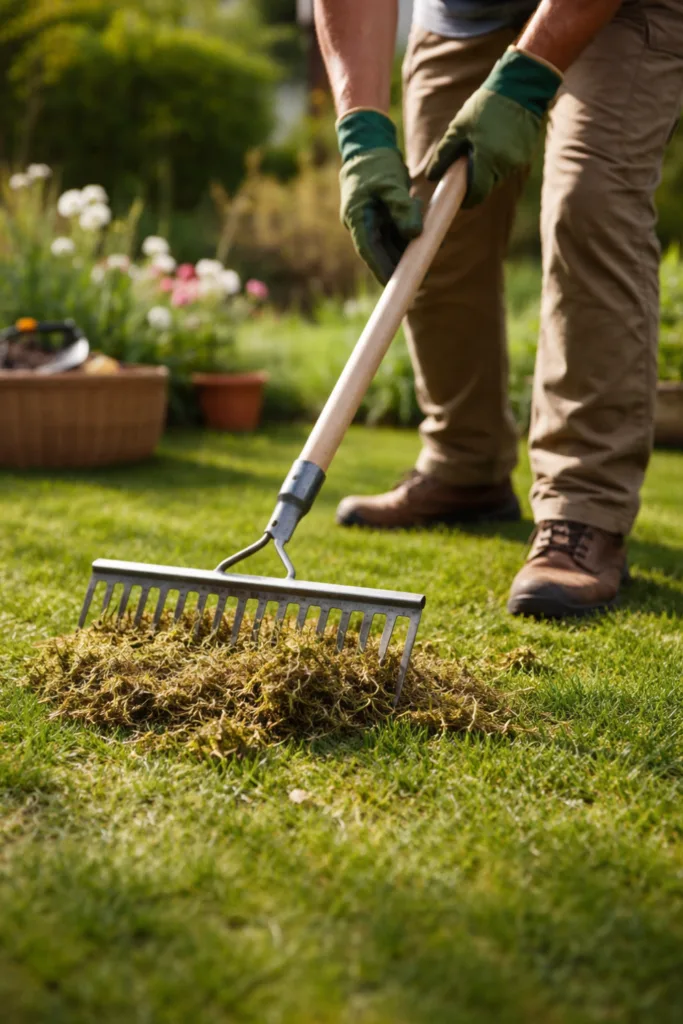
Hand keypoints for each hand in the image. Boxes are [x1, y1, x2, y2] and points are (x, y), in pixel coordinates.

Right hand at [337, 110, 422, 283]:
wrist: (369, 146)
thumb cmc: (377, 163)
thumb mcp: (391, 183)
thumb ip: (401, 208)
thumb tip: (414, 234)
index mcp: (357, 217)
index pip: (369, 250)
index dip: (381, 269)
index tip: (396, 283)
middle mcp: (362, 224)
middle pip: (380, 252)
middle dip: (399, 265)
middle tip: (420, 277)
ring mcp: (371, 221)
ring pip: (390, 244)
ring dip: (407, 252)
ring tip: (429, 259)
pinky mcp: (381, 217)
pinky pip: (395, 233)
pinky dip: (409, 239)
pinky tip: (427, 243)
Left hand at [427, 48, 561, 208]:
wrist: (520, 88)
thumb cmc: (486, 106)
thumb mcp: (459, 127)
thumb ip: (444, 154)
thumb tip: (431, 177)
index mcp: (487, 159)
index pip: (477, 195)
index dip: (466, 200)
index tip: (459, 197)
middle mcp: (504, 165)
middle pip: (486, 188)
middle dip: (474, 181)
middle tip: (466, 162)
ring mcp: (517, 162)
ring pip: (496, 178)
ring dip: (486, 170)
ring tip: (482, 145)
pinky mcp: (525, 156)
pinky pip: (506, 168)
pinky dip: (497, 161)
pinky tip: (496, 141)